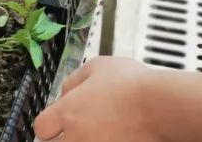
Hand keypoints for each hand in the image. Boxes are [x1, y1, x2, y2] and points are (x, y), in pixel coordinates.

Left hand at [34, 57, 157, 139]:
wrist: (160, 106)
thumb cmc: (131, 84)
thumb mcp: (96, 67)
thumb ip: (74, 81)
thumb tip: (66, 93)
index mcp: (67, 113)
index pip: (41, 128)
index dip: (48, 124)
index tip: (54, 123)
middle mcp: (76, 137)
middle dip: (61, 139)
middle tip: (72, 132)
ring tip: (95, 133)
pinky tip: (113, 137)